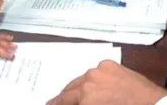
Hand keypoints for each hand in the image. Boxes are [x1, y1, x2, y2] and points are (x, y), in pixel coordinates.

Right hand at [46, 60, 166, 104]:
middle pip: (68, 91)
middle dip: (63, 99)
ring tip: (74, 97)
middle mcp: (89, 80)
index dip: (55, 104)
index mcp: (85, 97)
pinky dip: (92, 80)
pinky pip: (95, 73)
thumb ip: (81, 104)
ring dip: (76, 89)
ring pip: (81, 80)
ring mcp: (100, 70)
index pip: (63, 101)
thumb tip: (74, 102)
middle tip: (56, 103)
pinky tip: (93, 87)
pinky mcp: (111, 65)